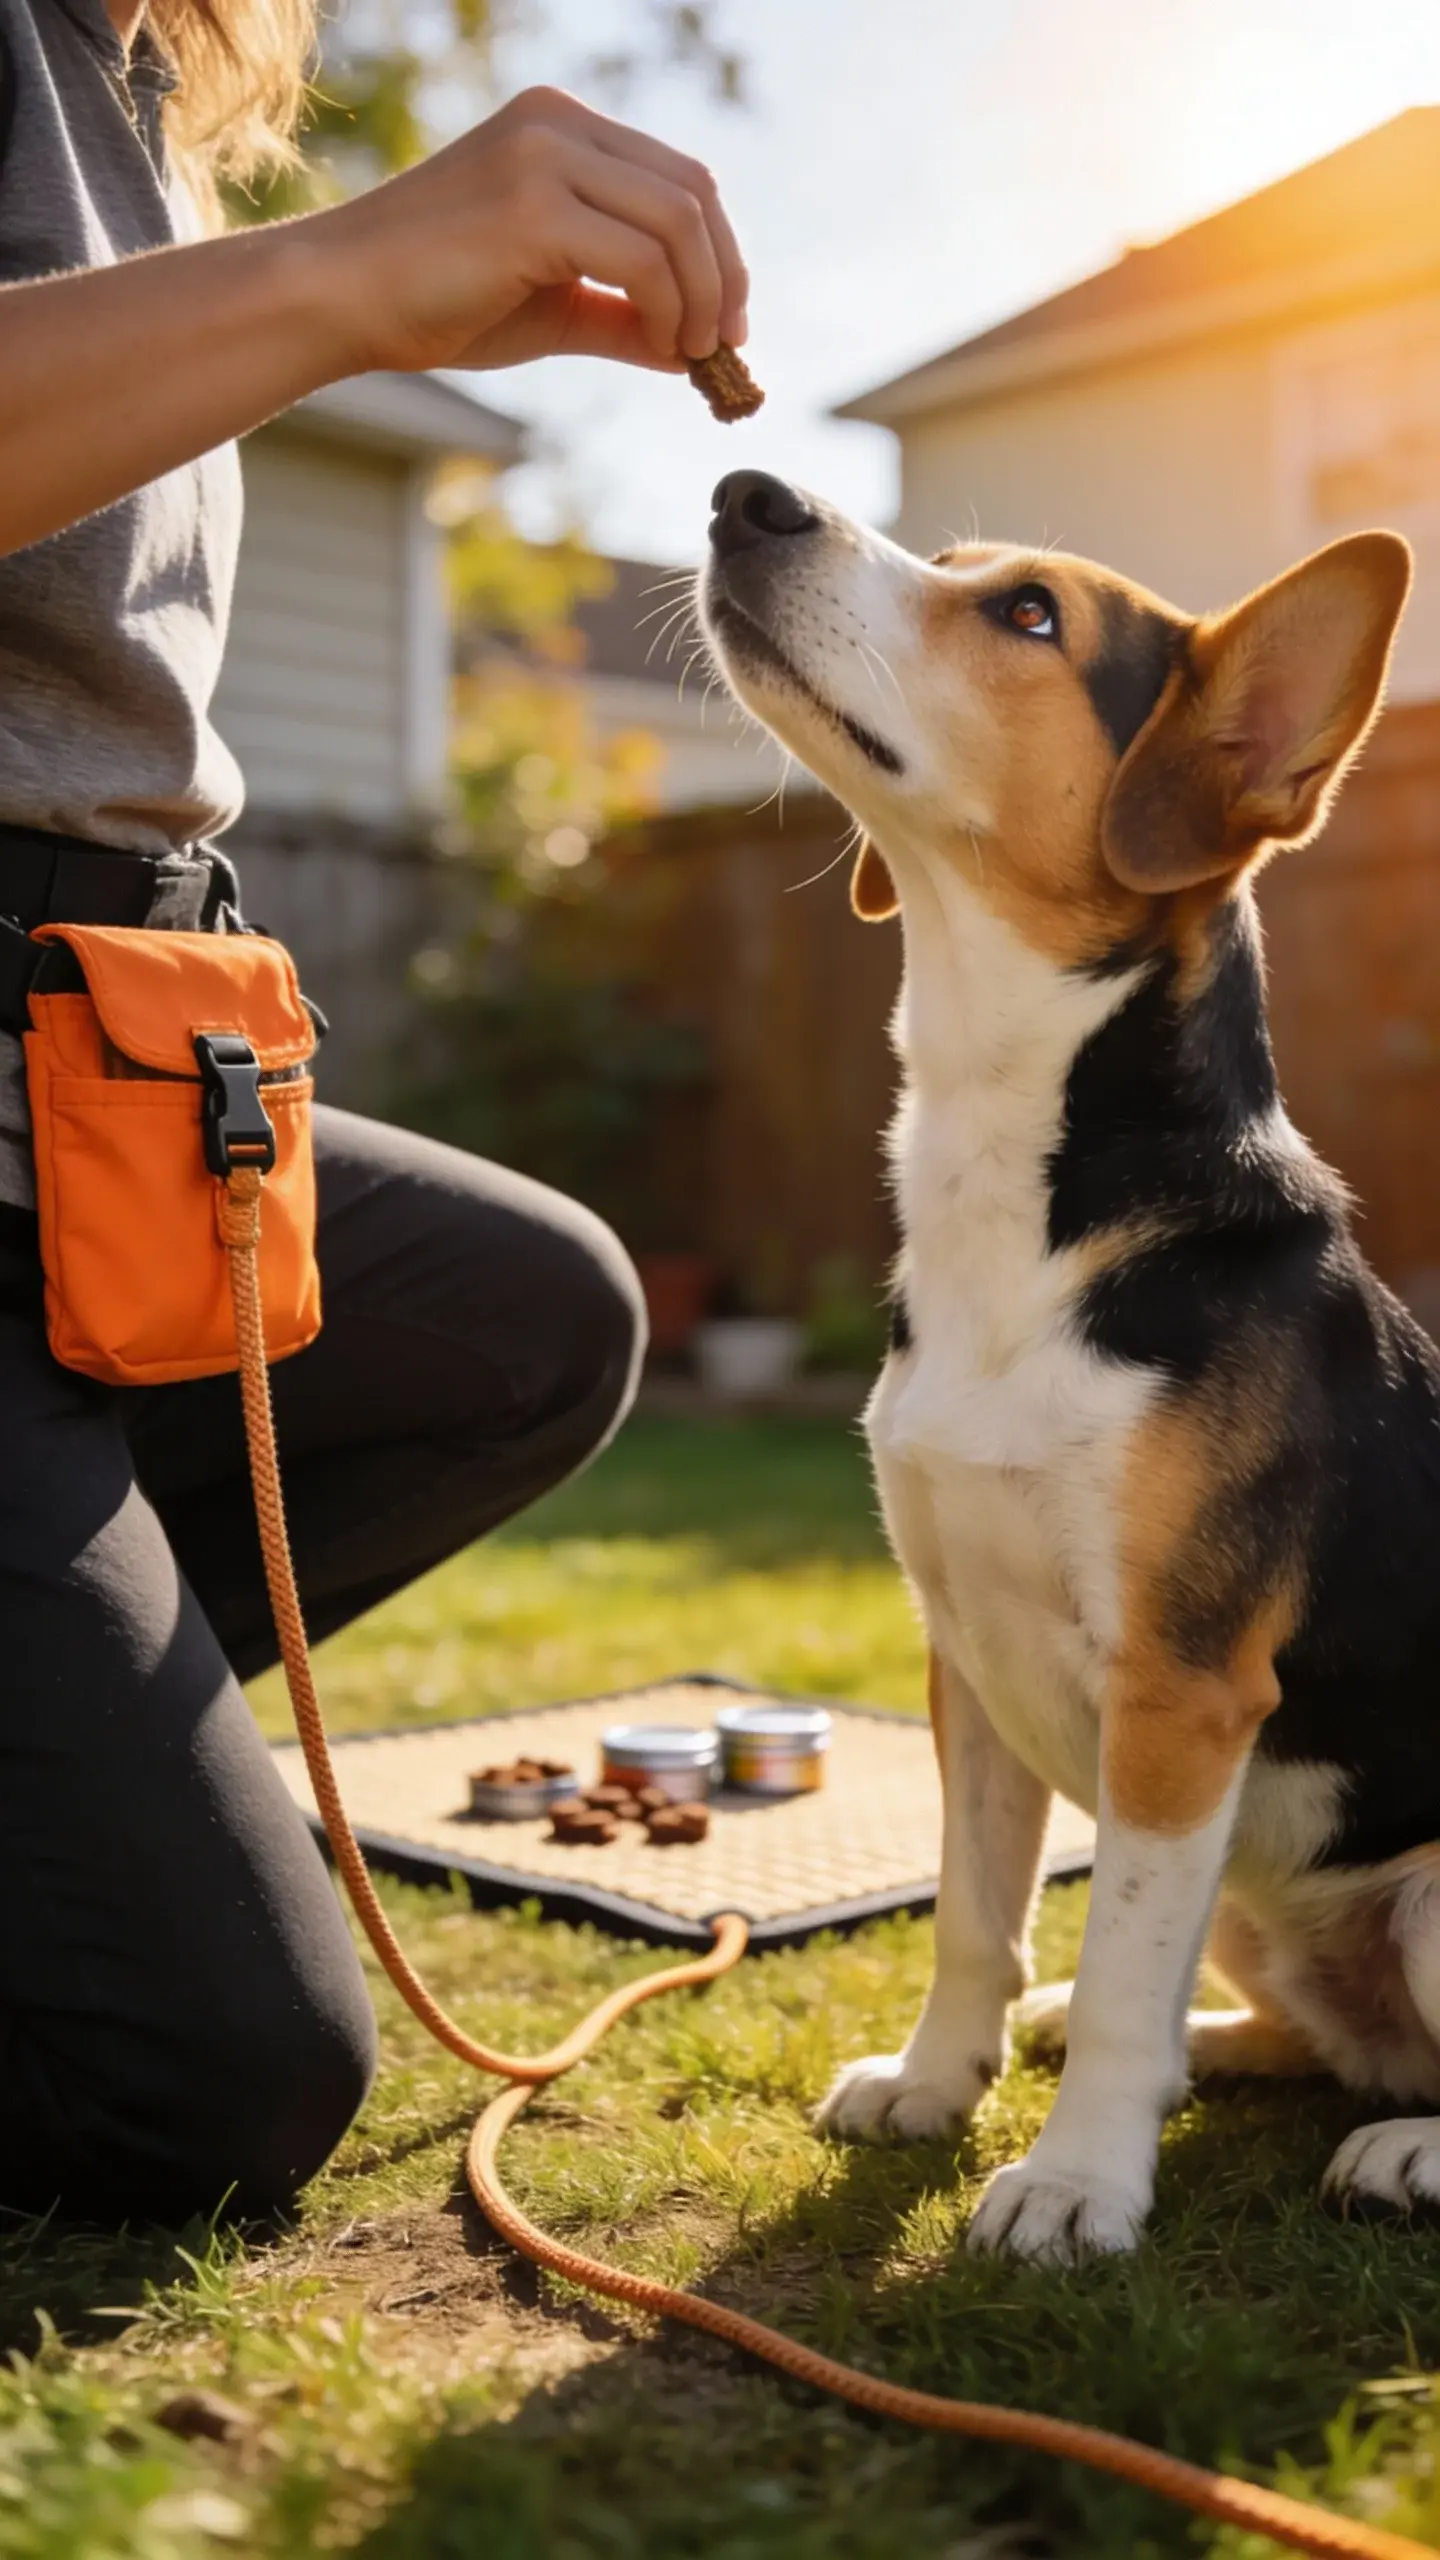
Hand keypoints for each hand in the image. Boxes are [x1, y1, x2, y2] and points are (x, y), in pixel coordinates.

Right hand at [311, 85, 748, 377]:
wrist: (340, 300)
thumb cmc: (433, 305)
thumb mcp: (550, 305)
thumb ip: (622, 314)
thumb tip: (692, 350)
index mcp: (561, 127)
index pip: (678, 176)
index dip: (721, 251)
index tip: (725, 323)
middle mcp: (558, 124)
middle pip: (693, 191)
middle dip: (725, 276)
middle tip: (724, 347)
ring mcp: (545, 156)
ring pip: (679, 222)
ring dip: (703, 299)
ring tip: (689, 356)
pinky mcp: (533, 205)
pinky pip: (643, 260)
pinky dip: (668, 311)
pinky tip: (657, 349)